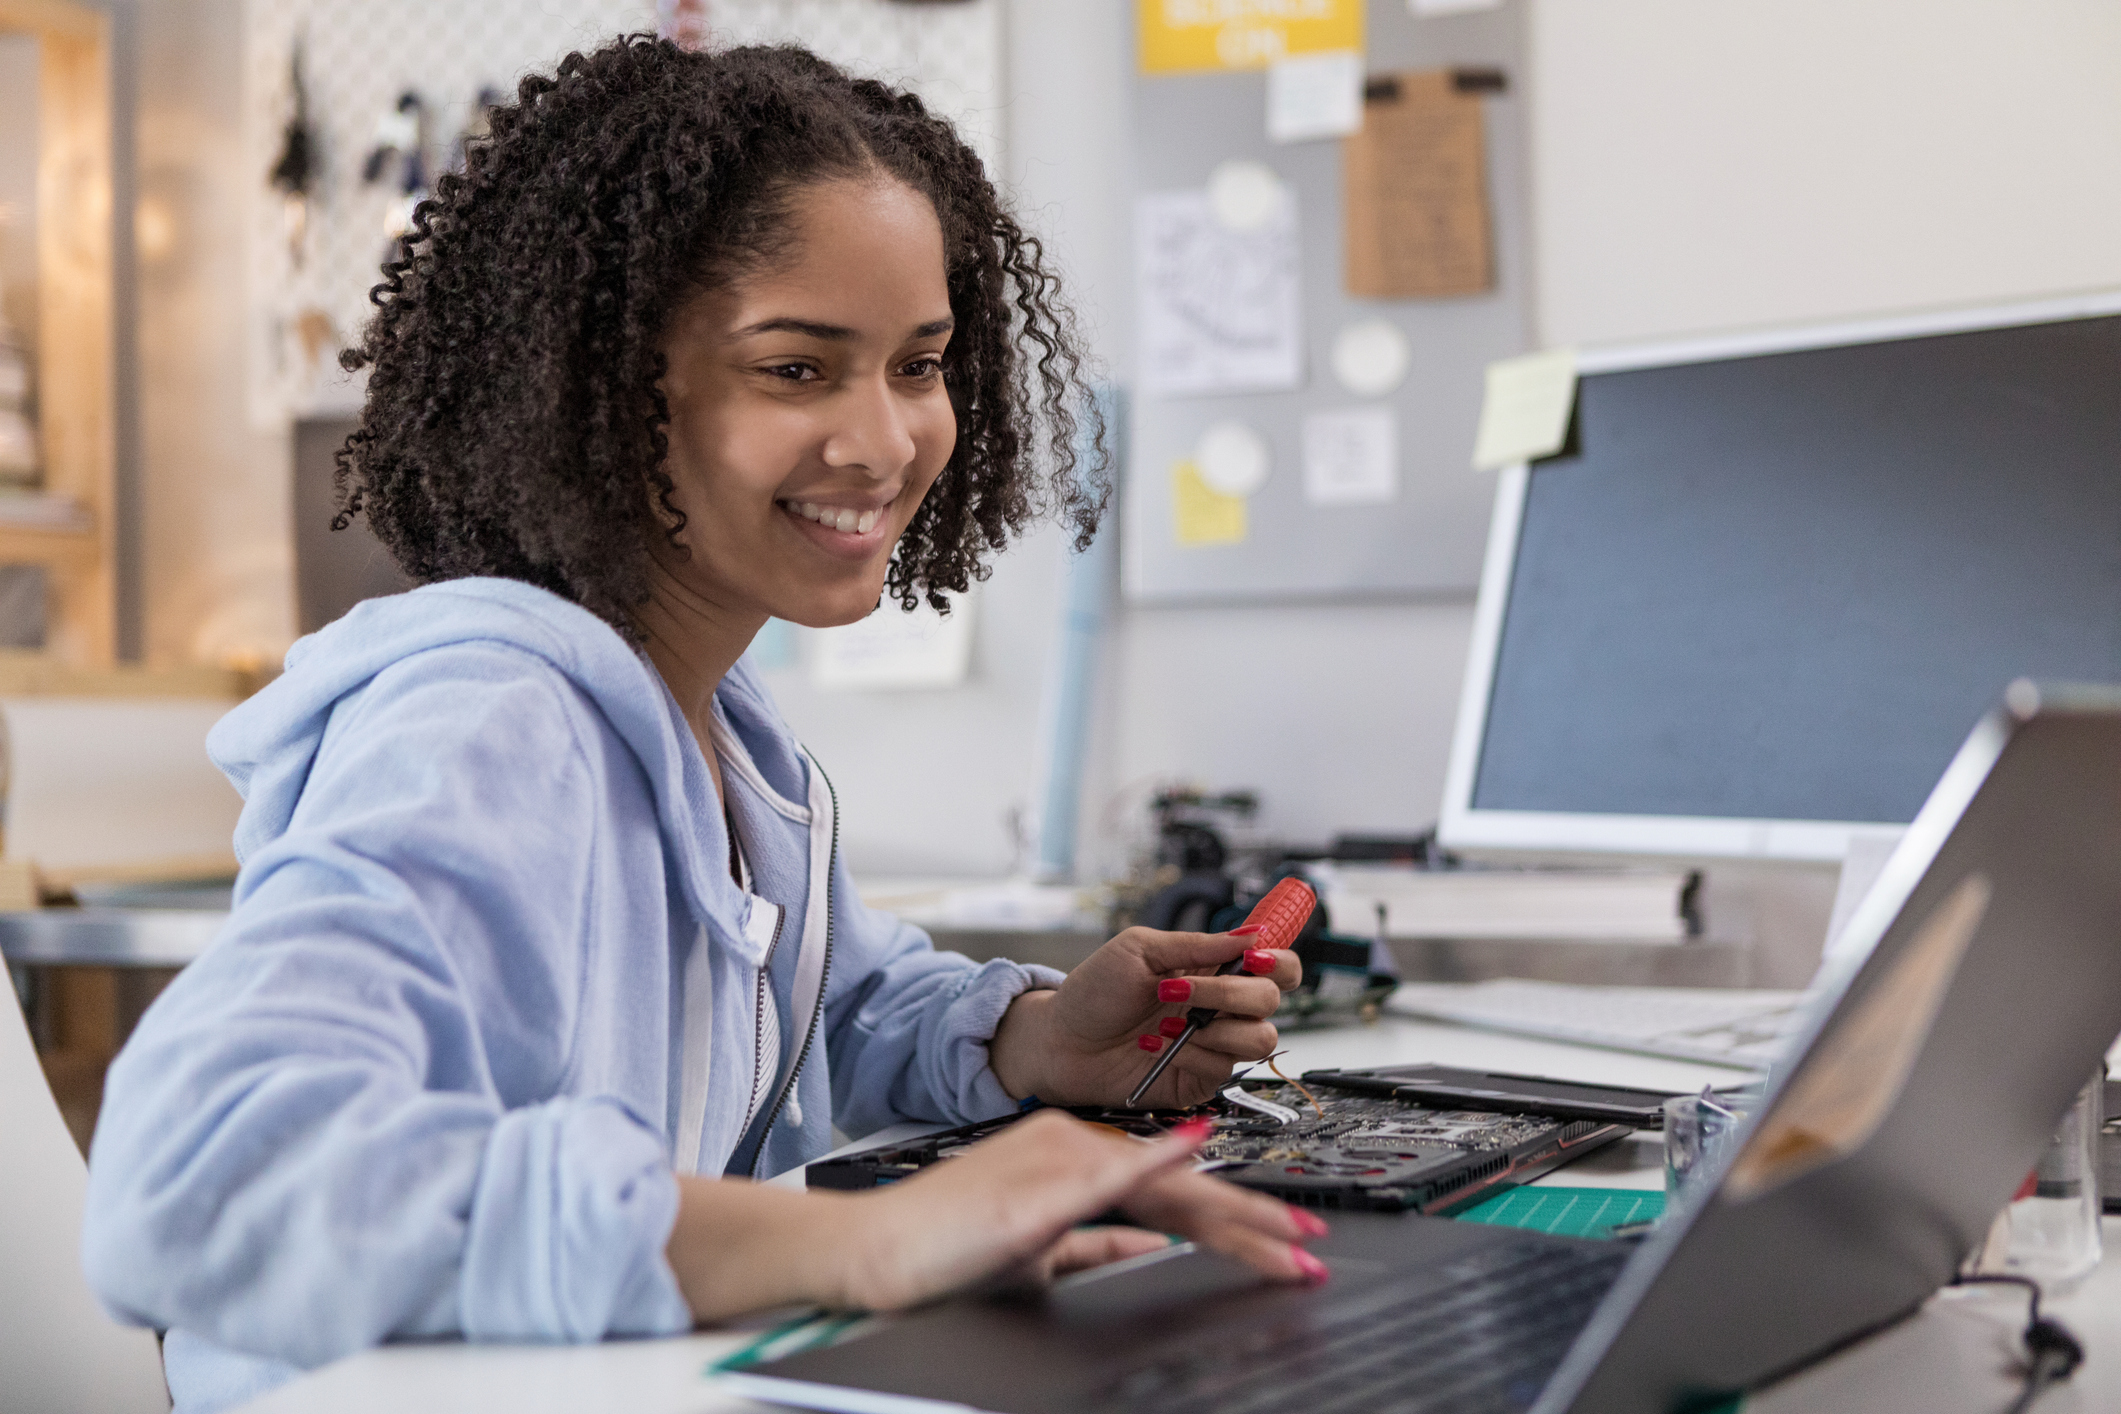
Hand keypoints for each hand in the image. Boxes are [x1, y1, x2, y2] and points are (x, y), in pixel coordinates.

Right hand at [831, 1109, 1328, 1310]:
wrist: (878, 1250)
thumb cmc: (943, 1252)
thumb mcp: (1037, 1252)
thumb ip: (1094, 1246)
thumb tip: (1150, 1249)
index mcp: (1079, 1161)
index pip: (1174, 1192)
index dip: (1235, 1217)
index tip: (1285, 1241)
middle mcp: (1080, 1149)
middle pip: (1185, 1187)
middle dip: (1255, 1220)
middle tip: (1309, 1243)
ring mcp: (1063, 1163)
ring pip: (1168, 1190)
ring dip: (1236, 1218)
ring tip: (1288, 1240)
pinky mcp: (1043, 1189)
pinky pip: (1113, 1176)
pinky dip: (1159, 1166)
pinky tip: (1198, 1160)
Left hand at [989, 925, 1301, 1108]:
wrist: (1062, 1042)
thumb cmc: (1093, 993)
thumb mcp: (1138, 950)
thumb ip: (1196, 944)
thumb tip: (1252, 933)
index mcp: (1214, 970)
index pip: (1276, 966)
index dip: (1279, 961)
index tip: (1254, 958)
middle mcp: (1223, 1008)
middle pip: (1271, 1000)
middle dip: (1227, 994)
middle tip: (1177, 990)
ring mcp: (1215, 1045)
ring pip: (1260, 1039)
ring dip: (1213, 1028)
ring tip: (1167, 1024)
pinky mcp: (1202, 1078)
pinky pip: (1224, 1068)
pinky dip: (1189, 1054)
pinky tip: (1155, 1047)